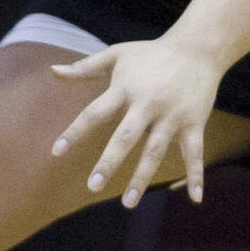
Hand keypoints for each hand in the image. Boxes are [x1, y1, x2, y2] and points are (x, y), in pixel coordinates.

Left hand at [49, 38, 226, 206]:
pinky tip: (195, 198)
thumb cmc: (150, 53)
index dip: (74, 132)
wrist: (197, 47)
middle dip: (109, 161)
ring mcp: (172, 115)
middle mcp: (147, 103)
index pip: (94, 113)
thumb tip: (52, 71)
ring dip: (142, 177)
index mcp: (124, 89)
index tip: (56, 152)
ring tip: (128, 203)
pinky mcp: (194, 122)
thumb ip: (84, 67)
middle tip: (93, 186)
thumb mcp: (116, 55)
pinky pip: (194, 153)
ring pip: (155, 150)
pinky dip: (195, 175)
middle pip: (125, 136)